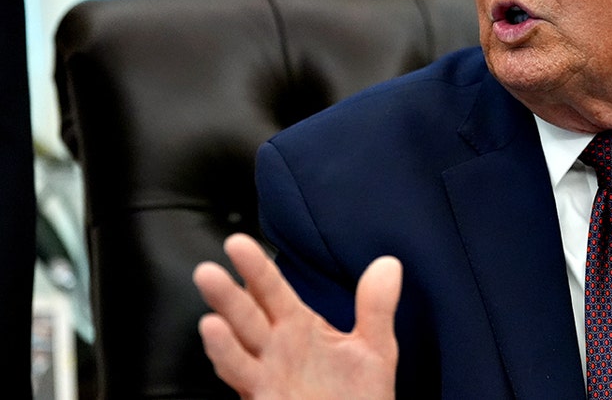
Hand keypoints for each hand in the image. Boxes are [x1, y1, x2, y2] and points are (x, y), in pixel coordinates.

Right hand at [193, 234, 401, 398]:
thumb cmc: (357, 395)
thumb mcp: (374, 348)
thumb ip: (376, 307)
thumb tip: (389, 263)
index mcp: (296, 327)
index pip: (270, 291)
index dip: (255, 268)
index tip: (238, 243)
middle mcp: (274, 350)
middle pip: (245, 317)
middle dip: (226, 297)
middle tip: (206, 272)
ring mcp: (266, 379)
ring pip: (236, 354)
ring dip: (221, 339)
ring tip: (210, 319)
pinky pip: (244, 383)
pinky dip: (231, 368)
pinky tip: (224, 355)